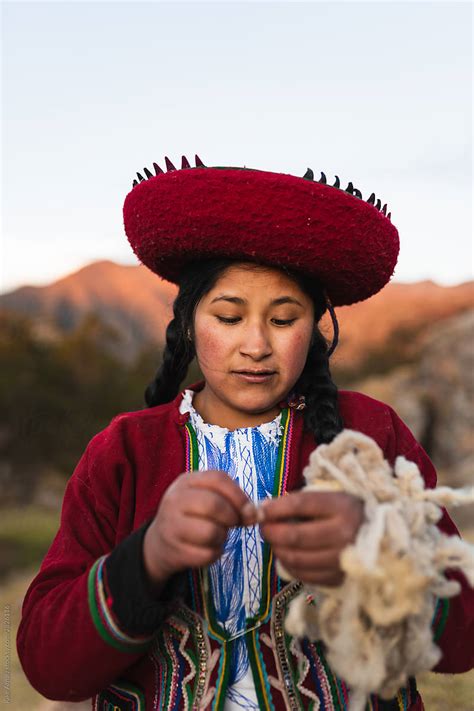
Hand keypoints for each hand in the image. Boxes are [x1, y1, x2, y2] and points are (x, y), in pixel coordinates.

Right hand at [143, 470, 257, 589]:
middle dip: (232, 517)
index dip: (239, 495)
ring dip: (222, 537)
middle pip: (214, 504)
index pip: (218, 478)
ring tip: (217, 536)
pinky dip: (214, 554)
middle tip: (233, 524)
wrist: (159, 542)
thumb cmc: (192, 516)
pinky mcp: (174, 550)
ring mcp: (171, 525)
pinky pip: (207, 554)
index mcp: (186, 481)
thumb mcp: (205, 498)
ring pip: (211, 532)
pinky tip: (207, 549)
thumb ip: (231, 499)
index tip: (249, 510)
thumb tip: (255, 513)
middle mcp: (174, 500)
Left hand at [259, 491, 363, 586]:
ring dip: (278, 549)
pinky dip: (289, 566)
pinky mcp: (339, 578)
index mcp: (343, 507)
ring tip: (274, 541)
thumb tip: (264, 508)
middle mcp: (345, 534)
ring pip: (296, 558)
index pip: (301, 505)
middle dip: (271, 531)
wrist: (382, 538)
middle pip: (295, 536)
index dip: (276, 508)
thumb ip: (299, 502)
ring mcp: (343, 559)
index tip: (260, 509)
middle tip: (263, 527)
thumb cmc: (348, 513)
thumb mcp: (330, 498)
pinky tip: (287, 555)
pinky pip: (304, 576)